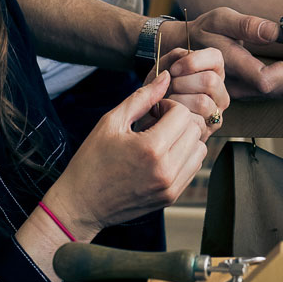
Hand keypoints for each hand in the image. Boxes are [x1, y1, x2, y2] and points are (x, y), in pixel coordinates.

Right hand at [43, 71, 208, 236]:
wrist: (83, 204)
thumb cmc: (91, 161)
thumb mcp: (111, 122)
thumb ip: (142, 97)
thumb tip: (165, 77)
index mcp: (150, 148)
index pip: (182, 114)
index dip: (167, 105)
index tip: (152, 111)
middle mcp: (166, 170)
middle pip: (194, 130)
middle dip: (178, 120)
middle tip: (156, 123)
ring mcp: (171, 187)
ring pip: (199, 149)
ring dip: (184, 138)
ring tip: (161, 139)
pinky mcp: (172, 197)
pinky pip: (193, 168)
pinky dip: (184, 156)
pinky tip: (162, 155)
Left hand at [140, 47, 228, 140]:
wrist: (150, 116)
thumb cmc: (160, 90)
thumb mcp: (164, 67)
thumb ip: (175, 56)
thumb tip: (184, 58)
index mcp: (213, 71)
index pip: (215, 57)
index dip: (192, 61)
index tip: (174, 69)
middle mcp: (220, 92)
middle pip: (210, 80)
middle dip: (182, 83)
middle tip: (170, 88)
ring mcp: (217, 111)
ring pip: (203, 102)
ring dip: (178, 101)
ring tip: (169, 102)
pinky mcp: (210, 129)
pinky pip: (196, 121)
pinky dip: (177, 117)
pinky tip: (171, 115)